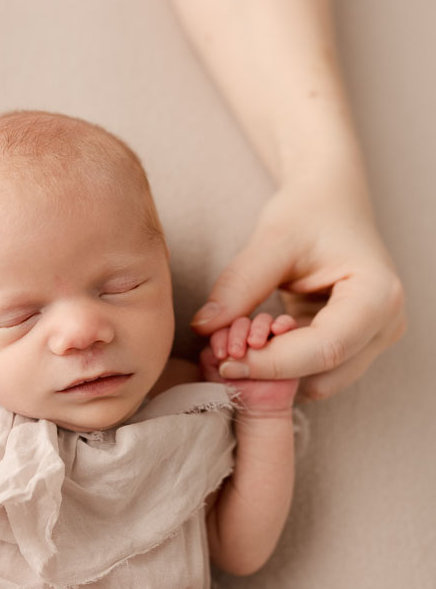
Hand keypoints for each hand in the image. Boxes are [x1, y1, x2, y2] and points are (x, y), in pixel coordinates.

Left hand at [192, 186, 405, 399]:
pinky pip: (312, 372)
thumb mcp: (272, 241)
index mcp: (378, 295)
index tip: (225, 362)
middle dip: (270, 372)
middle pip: (324, 374)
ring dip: (274, 373)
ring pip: (318, 382)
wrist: (328, 206)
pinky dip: (279, 366)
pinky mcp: (351, 347)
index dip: (273, 363)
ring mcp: (372, 340)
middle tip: (222, 351)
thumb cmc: (307, 214)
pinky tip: (253, 341)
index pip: (326, 348)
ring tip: (237, 340)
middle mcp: (385, 325)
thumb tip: (204, 327)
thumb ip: (240, 284)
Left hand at [200, 314, 298, 416]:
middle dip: (238, 334)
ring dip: (258, 328)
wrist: (259, 407)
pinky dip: (283, 323)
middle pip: (241, 322)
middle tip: (237, 352)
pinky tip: (278, 330)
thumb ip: (210, 359)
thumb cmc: (235, 389)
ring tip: (257, 345)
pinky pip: (287, 324)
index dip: (221, 339)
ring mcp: (267, 336)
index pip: (221, 329)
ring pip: (263, 320)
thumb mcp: (215, 375)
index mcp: (227, 338)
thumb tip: (220, 352)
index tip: (221, 355)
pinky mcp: (287, 340)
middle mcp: (246, 334)